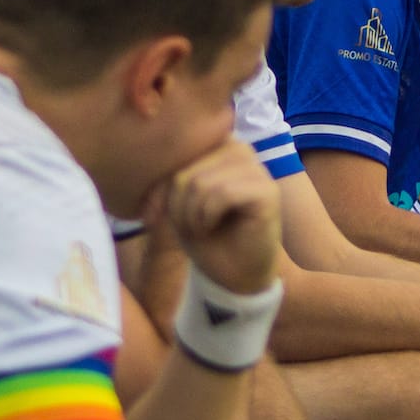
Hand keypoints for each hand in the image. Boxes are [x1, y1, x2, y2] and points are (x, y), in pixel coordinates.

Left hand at [155, 139, 282, 295]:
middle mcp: (239, 149)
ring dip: (192, 216)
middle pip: (185, 171)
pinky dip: (207, 218)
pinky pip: (222, 194)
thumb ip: (168, 177)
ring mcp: (257, 169)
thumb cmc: (206, 235)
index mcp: (217, 145)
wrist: (235, 273)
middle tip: (188, 228)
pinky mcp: (268, 191)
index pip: (175, 155)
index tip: (153, 216)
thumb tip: (150, 164)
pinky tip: (212, 228)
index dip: (159, 189)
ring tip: (200, 229)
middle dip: (177, 207)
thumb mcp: (175, 202)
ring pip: (201, 183)